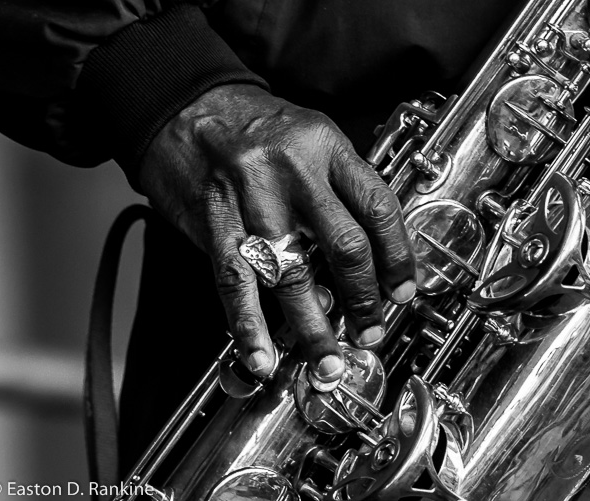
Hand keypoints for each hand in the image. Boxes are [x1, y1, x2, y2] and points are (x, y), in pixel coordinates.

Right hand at [139, 84, 415, 385]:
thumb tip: (367, 254)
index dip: (398, 257)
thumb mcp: (313, 135)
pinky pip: (235, 282)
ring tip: (327, 361)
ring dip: (313, 328)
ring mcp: (252, 201)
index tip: (403, 291)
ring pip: (292, 275)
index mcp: (327, 147)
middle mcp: (294, 174)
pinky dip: (249, 326)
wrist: (186, 106)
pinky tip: (262, 355)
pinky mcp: (216, 223)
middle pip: (344, 247)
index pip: (378, 208)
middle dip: (364, 300)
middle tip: (370, 331)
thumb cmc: (255, 125)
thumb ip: (341, 186)